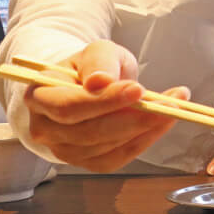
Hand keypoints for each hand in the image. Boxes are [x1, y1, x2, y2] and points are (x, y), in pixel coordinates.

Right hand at [24, 40, 186, 171]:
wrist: (91, 86)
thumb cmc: (92, 67)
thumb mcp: (98, 51)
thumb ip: (99, 62)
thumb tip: (100, 81)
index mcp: (39, 97)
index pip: (68, 106)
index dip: (105, 101)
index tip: (138, 89)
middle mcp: (45, 128)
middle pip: (89, 132)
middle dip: (134, 118)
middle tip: (169, 104)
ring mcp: (64, 150)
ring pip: (107, 147)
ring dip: (147, 128)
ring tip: (174, 107)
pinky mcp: (87, 162)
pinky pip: (118, 158)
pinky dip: (145, 141)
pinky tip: (163, 123)